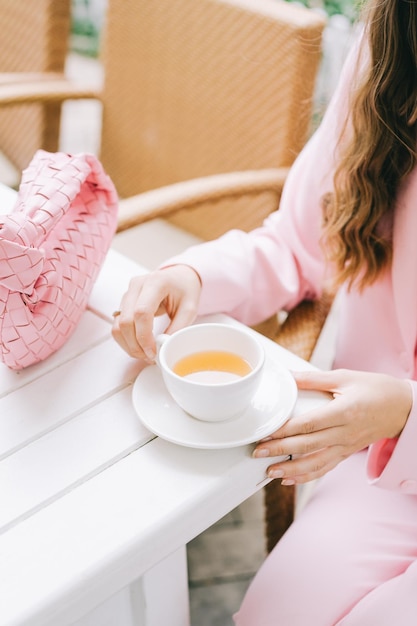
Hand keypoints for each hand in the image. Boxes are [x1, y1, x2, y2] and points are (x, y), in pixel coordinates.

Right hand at [112, 264, 201, 359]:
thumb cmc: (185, 290)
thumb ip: (178, 328)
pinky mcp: (123, 302)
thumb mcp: (189, 309)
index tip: (152, 352)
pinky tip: (139, 346)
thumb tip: (163, 348)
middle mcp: (137, 285)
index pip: (141, 312)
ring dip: (128, 344)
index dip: (144, 336)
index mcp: (156, 282)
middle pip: (126, 321)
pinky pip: (117, 325)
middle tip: (150, 357)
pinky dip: (126, 339)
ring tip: (145, 354)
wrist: (178, 277)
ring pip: (118, 325)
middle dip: (135, 344)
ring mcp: (127, 293)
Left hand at [253, 368, 411, 484]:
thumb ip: (313, 379)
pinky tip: (289, 480)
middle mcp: (344, 433)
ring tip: (269, 472)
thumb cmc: (375, 389)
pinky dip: (306, 477)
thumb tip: (288, 376)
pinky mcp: (347, 453)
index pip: (308, 424)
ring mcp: (346, 446)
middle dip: (280, 451)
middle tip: (257, 453)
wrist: (403, 408)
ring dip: (291, 470)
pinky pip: (325, 468)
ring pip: (315, 463)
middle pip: (307, 445)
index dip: (285, 431)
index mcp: (343, 412)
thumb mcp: (344, 377)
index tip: (266, 433)